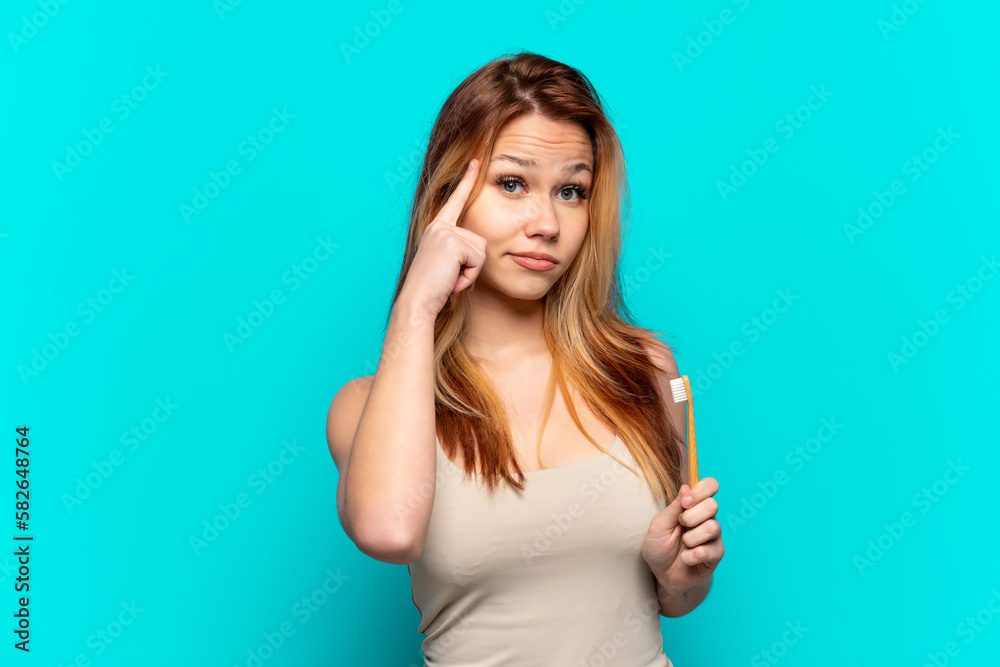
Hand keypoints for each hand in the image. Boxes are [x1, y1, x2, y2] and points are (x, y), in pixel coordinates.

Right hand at [397, 158, 486, 316]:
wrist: (417, 302)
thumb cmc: (433, 290)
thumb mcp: (447, 265)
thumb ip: (459, 253)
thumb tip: (477, 253)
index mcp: (437, 229)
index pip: (455, 201)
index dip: (467, 180)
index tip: (476, 161)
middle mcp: (439, 226)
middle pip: (479, 240)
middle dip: (472, 266)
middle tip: (449, 278)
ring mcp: (444, 232)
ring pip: (481, 251)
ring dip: (471, 272)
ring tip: (450, 279)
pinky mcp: (452, 242)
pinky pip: (478, 260)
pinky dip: (469, 277)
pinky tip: (451, 281)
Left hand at [640, 476, 723, 595]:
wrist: (661, 574)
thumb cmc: (659, 546)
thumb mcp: (659, 525)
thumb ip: (674, 507)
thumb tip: (686, 487)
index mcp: (694, 506)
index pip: (710, 486)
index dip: (700, 490)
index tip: (685, 502)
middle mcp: (707, 518)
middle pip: (712, 505)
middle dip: (691, 516)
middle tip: (681, 525)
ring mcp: (713, 536)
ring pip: (712, 527)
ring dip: (691, 538)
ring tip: (684, 545)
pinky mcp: (716, 555)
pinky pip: (710, 550)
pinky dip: (692, 555)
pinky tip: (686, 558)